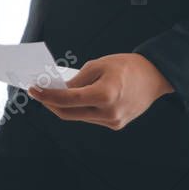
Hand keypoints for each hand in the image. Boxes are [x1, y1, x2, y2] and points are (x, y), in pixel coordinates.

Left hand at [29, 53, 174, 129]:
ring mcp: (113, 121)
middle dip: (50, 104)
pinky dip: (78, 109)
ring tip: (52, 95)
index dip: (46, 96)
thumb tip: (58, 90)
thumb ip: (76, 80)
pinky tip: (72, 100)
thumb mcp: (97, 65)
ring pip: (78, 117)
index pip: (67, 100)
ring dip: (63, 107)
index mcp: (105, 95)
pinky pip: (89, 118)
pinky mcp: (116, 124)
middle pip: (68, 113)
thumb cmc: (126, 66)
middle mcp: (109, 113)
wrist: (155, 77)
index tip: (33, 90)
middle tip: (38, 93)